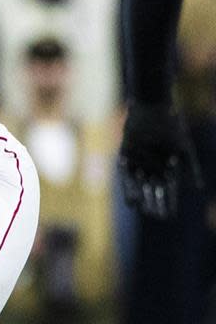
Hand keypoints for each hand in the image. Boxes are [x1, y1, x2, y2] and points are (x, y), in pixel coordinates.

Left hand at [120, 105, 202, 219]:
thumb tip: (197, 187)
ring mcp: (139, 161)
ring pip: (140, 184)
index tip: (170, 215)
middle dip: (155, 202)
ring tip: (143, 210)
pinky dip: (129, 186)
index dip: (169, 201)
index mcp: (167, 165)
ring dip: (142, 197)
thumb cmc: (171, 126)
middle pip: (154, 188)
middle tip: (156, 215)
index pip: (169, 188)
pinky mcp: (126, 155)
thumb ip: (191, 168)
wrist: (151, 108)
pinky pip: (126, 175)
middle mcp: (152, 166)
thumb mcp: (183, 148)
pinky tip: (130, 199)